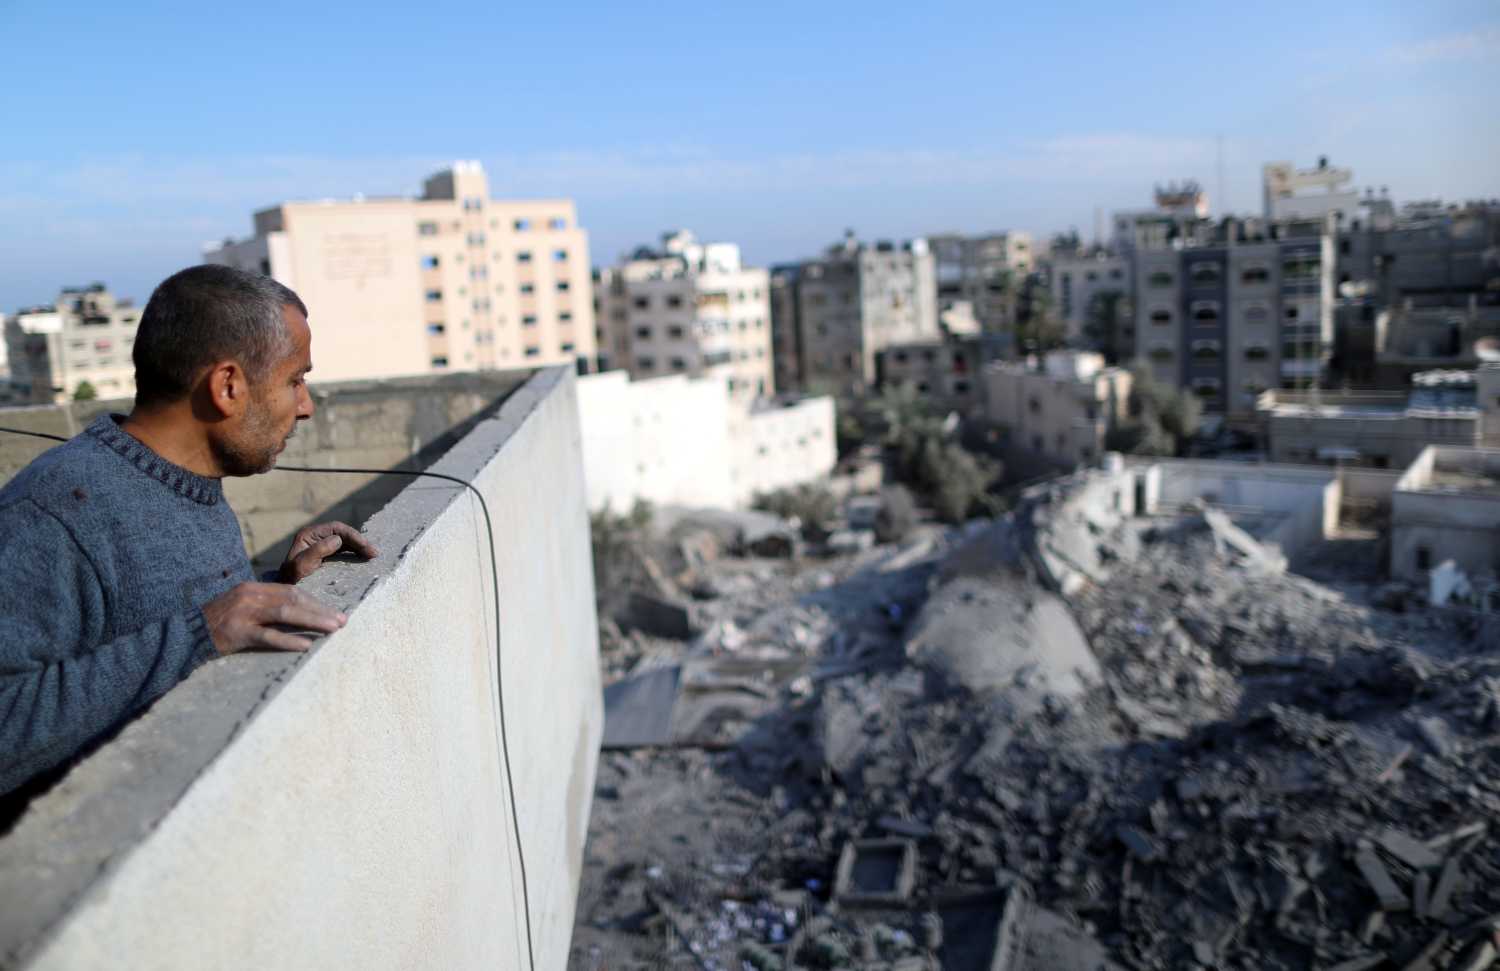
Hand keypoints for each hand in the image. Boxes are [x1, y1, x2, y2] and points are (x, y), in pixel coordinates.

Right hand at [202, 582, 346, 654]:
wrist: (185, 634)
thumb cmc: (217, 623)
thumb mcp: (241, 607)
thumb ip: (265, 605)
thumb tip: (297, 611)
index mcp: (253, 587)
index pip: (291, 591)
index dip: (314, 601)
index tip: (333, 611)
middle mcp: (249, 596)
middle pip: (293, 599)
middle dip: (321, 610)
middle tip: (343, 620)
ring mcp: (243, 614)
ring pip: (285, 614)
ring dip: (313, 620)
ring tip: (333, 629)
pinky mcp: (237, 633)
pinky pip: (267, 636)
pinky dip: (288, 640)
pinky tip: (305, 645)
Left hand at [277, 521, 378, 583]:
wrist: (285, 597)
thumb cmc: (290, 581)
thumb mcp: (300, 567)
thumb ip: (316, 551)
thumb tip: (337, 540)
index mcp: (308, 535)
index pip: (337, 529)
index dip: (354, 536)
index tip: (367, 548)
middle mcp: (315, 537)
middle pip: (344, 534)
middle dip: (360, 542)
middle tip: (375, 553)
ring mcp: (321, 546)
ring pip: (346, 542)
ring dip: (359, 548)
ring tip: (373, 556)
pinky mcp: (326, 557)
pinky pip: (344, 551)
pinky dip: (355, 554)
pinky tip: (364, 560)